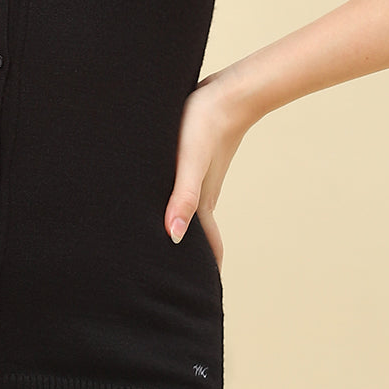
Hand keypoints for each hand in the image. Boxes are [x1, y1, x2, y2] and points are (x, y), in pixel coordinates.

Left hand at [164, 66, 251, 269]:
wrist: (228, 90)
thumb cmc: (204, 125)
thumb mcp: (189, 163)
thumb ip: (182, 198)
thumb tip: (172, 237)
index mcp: (201, 203)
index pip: (202, 248)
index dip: (200, 272)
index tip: (196, 298)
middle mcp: (200, 194)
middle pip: (194, 234)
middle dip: (186, 258)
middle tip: (171, 280)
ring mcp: (198, 177)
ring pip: (187, 212)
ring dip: (180, 230)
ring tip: (164, 248)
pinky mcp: (192, 158)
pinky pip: (183, 190)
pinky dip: (175, 204)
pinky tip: (160, 198)